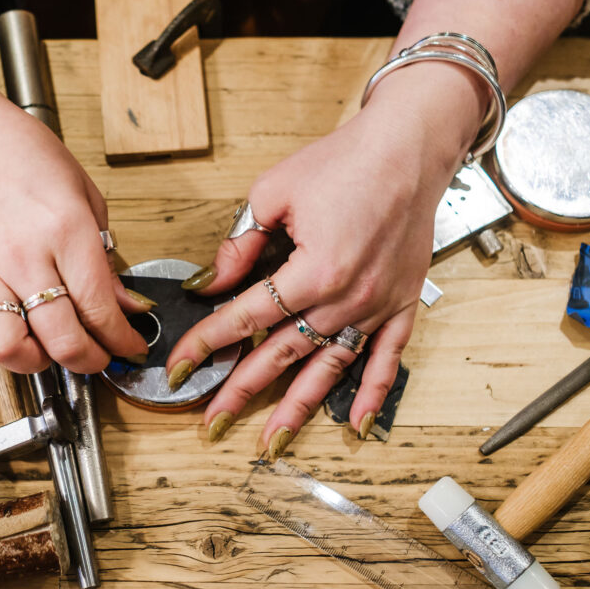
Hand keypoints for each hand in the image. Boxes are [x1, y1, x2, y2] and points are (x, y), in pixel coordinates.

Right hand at [0, 86, 149, 373]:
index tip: (130, 347)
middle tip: (98, 356)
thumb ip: (105, 259)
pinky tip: (5, 346)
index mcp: (66, 231)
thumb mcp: (87, 198)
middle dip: (89, 360)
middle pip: (60, 338)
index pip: (99, 307)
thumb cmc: (29, 157)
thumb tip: (125, 306)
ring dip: (35, 363)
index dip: (121, 340)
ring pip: (8, 347)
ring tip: (49, 351)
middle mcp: (25, 256)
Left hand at [166, 74, 475, 455]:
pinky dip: (373, 393)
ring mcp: (378, 305)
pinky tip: (357, 425)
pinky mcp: (402, 303)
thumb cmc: (343, 161)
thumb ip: (240, 246)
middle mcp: (348, 297)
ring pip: (330, 368)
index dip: (207, 343)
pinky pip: (388, 358)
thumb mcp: (273, 193)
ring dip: (299, 408)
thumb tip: (212, 283)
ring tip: (270, 442)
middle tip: (212, 421)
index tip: (181, 365)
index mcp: (314, 269)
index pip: (247, 317)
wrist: (408, 146)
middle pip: (283, 354)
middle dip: (242, 390)